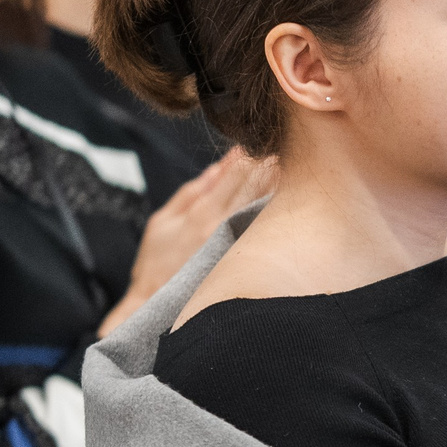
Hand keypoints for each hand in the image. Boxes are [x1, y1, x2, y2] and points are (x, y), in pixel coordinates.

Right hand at [103, 150, 279, 336]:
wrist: (157, 304)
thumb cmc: (157, 261)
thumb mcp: (164, 220)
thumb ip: (193, 192)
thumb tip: (219, 167)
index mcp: (202, 215)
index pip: (232, 177)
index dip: (248, 158)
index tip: (260, 142)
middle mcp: (224, 228)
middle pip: (253, 189)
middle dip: (268, 167)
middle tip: (284, 147)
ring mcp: (237, 246)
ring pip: (263, 208)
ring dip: (276, 185)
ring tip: (289, 166)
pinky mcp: (243, 260)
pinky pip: (263, 229)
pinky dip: (274, 211)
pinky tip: (286, 199)